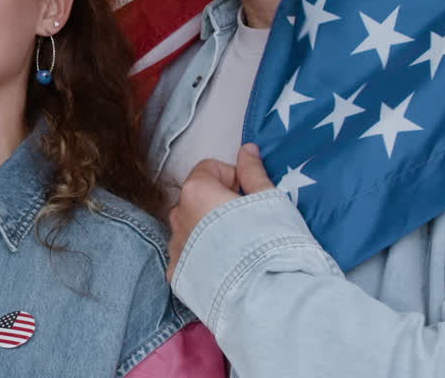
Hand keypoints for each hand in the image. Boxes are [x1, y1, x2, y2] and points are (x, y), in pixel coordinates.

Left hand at [166, 144, 274, 280]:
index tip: (250, 198)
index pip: (209, 169)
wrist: (264, 295)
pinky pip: (187, 257)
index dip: (233, 179)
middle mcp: (177, 216)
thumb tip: (246, 148)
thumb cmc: (270, 240)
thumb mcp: (269, 200)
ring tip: (239, 250)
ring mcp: (174, 248)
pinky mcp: (176, 275)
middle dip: (219, 206)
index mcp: (196, 191)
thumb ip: (253, 172)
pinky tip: (226, 269)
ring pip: (190, 229)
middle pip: (197, 199)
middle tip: (248, 224)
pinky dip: (202, 258)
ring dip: (209, 232)